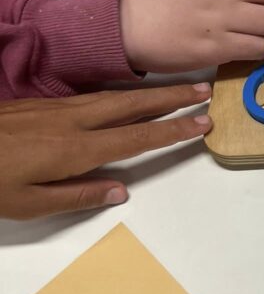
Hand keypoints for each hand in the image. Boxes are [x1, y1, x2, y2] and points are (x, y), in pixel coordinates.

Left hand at [0, 84, 211, 219]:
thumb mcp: (28, 204)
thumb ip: (77, 196)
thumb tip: (120, 192)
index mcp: (75, 149)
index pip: (136, 137)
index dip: (172, 130)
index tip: (202, 122)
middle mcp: (73, 122)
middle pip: (133, 105)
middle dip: (172, 98)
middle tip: (205, 89)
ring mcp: (59, 109)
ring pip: (116, 96)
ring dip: (152, 93)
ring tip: (180, 89)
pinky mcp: (45, 105)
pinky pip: (96, 95)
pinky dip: (123, 93)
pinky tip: (129, 95)